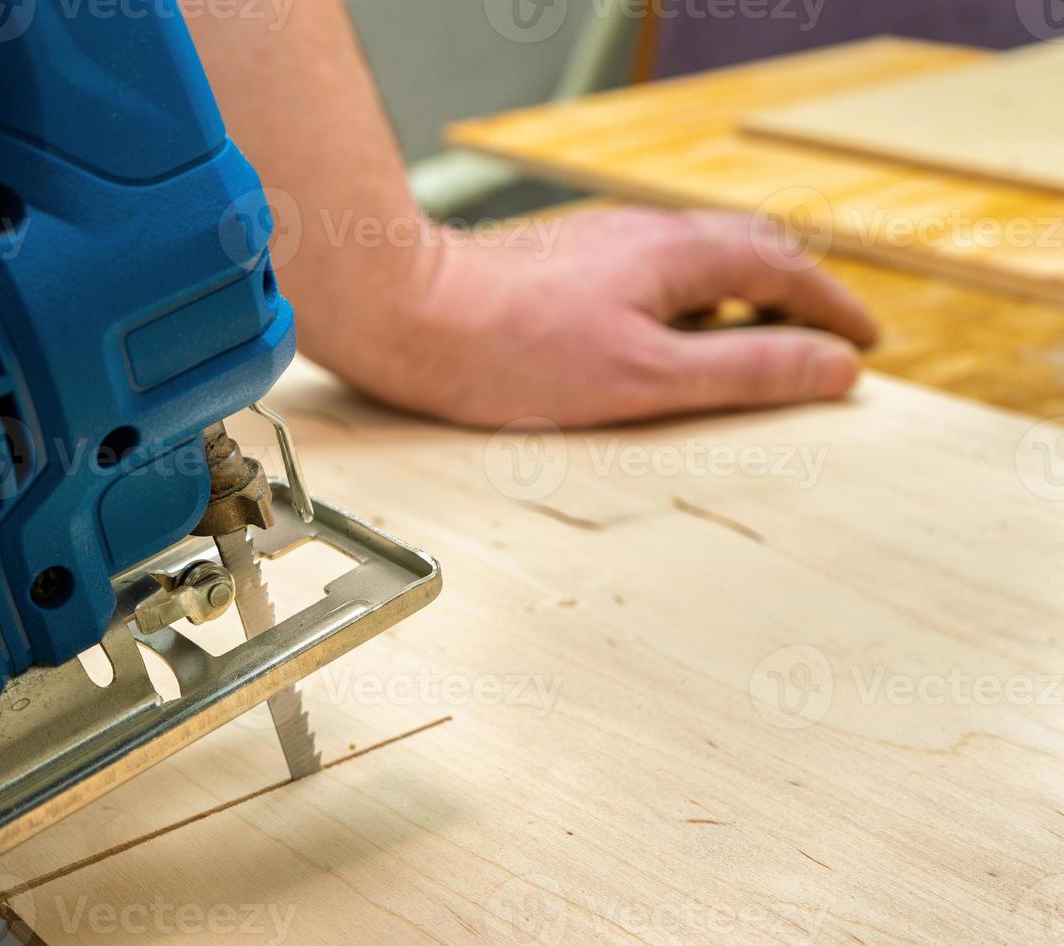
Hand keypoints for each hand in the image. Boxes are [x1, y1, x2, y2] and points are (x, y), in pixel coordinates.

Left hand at [310, 207, 877, 428]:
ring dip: (741, 298)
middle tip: (824, 338)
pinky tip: (665, 341)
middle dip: (796, 294)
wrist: (409, 317)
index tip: (867, 341)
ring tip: (756, 343)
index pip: (788, 270)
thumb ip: (746, 372)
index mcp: (681, 256)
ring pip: (697, 263)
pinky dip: (688, 305)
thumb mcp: (648, 379)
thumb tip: (834, 369)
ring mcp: (602, 249)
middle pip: (748, 252)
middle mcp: (645, 237)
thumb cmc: (514, 352)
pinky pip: (653, 277)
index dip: (835, 309)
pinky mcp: (565, 268)